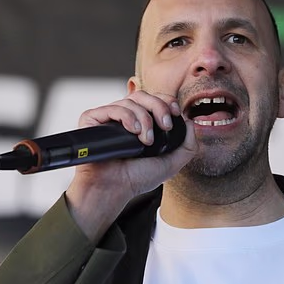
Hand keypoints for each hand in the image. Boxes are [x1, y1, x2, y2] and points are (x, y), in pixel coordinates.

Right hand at [65, 90, 196, 241]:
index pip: (154, 99)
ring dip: (144, 119)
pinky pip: (112, 107)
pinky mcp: (92, 119)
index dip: (166, 100)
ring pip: (130, 100)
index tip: (175, 112)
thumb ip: (187, 144)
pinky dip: (127, 117)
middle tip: (165, 126)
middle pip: (143, 95)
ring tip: (145, 141)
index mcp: (140, 122)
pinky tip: (134, 132)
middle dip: (159, 107)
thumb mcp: (171, 163)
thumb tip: (190, 121)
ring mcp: (108, 117)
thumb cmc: (136, 178)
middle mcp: (124, 117)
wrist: (113, 189)